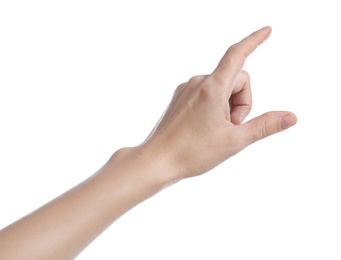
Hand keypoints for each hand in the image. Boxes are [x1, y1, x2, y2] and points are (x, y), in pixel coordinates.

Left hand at [139, 26, 296, 179]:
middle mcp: (198, 82)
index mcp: (211, 88)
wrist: (157, 160)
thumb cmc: (192, 152)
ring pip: (222, 87)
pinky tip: (205, 126)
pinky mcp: (181, 97)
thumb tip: (291, 117)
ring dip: (228, 106)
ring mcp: (188, 89)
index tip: (267, 30)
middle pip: (236, 79)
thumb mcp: (234, 141)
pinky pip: (207, 92)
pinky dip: (215, 105)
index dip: (254, 41)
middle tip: (230, 127)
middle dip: (242, 102)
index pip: (237, 55)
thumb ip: (264, 126)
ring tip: (216, 129)